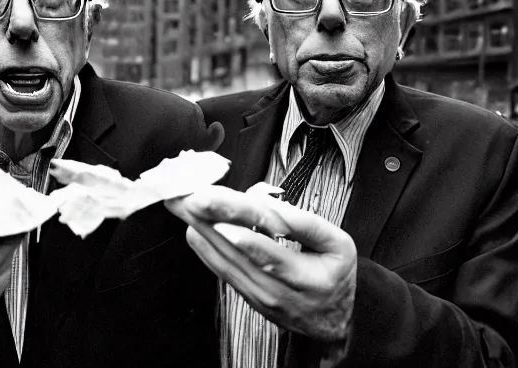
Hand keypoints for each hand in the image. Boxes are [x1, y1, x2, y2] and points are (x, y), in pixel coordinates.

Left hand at [165, 184, 356, 342]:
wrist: (330, 321)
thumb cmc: (334, 275)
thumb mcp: (337, 244)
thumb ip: (305, 223)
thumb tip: (268, 204)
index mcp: (304, 277)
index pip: (271, 256)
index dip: (246, 240)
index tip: (221, 222)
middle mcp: (275, 291)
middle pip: (236, 253)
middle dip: (208, 220)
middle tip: (186, 196)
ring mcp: (256, 295)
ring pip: (222, 260)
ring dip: (199, 228)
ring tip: (180, 203)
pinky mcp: (244, 295)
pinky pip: (221, 269)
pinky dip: (204, 246)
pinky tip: (191, 227)